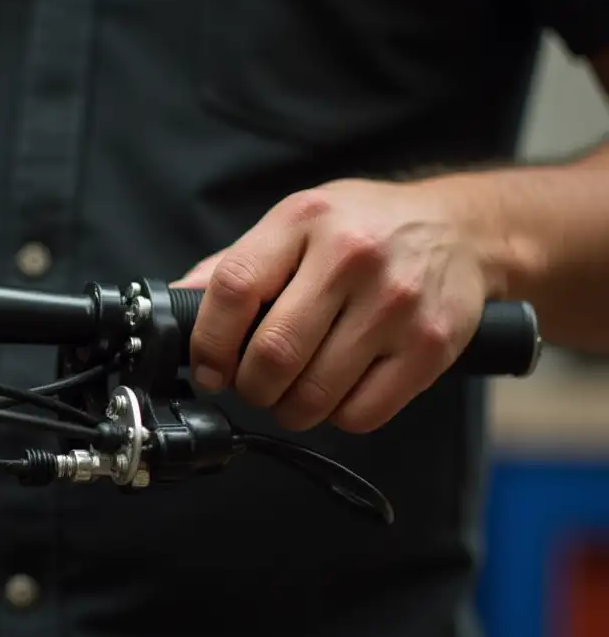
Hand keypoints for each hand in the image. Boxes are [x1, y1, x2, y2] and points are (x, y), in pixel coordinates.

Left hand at [174, 179, 489, 432]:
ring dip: (289, 409)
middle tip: (254, 386)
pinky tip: (338, 392)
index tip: (209, 368)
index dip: (209, 343)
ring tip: (292, 393)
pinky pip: (361, 412)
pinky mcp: (430, 345)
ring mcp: (395, 302)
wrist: (459, 230)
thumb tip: (178, 303)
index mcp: (304, 220)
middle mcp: (352, 256)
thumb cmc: (363, 229)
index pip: (234, 289)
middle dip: (250, 387)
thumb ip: (236, 264)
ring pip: (314, 392)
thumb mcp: (295, 223)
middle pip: (272, 353)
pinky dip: (337, 417)